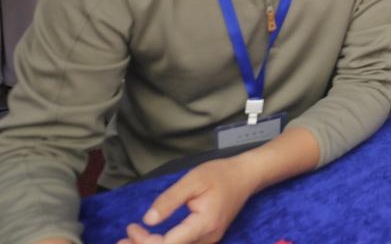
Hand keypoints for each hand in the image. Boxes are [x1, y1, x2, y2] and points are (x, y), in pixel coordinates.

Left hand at [118, 156, 257, 243]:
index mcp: (204, 224)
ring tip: (131, 237)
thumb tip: (148, 220)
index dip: (145, 242)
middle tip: (123, 237)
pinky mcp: (207, 238)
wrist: (246, 175)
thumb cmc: (220, 174)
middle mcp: (208, 238)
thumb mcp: (192, 180)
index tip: (130, 228)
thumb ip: (170, 200)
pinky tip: (149, 237)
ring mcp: (209, 240)